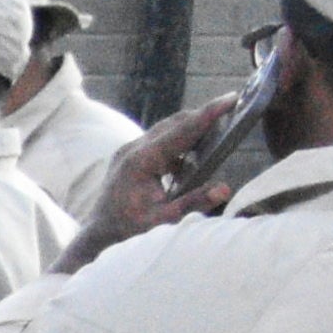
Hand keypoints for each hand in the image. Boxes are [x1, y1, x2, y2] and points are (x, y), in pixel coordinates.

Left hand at [68, 79, 262, 267]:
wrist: (97, 234)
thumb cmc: (127, 230)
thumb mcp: (161, 222)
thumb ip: (192, 204)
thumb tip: (224, 189)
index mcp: (140, 161)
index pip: (181, 131)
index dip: (208, 114)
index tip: (232, 98)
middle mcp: (132, 150)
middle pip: (175, 123)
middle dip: (205, 116)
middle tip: (235, 108)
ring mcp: (129, 151)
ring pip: (168, 129)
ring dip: (193, 128)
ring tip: (221, 129)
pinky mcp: (131, 156)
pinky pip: (161, 140)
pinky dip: (181, 142)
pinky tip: (196, 154)